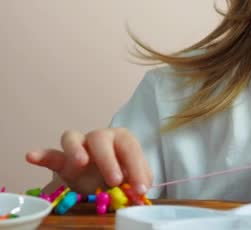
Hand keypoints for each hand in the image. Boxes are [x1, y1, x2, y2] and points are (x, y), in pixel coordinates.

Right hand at [26, 128, 151, 194]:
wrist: (104, 178)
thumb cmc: (123, 173)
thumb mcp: (135, 178)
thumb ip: (139, 181)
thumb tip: (139, 192)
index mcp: (122, 139)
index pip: (130, 148)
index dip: (136, 168)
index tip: (139, 188)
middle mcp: (100, 137)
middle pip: (100, 138)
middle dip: (108, 160)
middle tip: (115, 181)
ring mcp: (79, 146)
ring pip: (72, 138)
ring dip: (75, 149)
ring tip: (80, 162)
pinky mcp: (62, 160)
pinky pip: (50, 154)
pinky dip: (41, 155)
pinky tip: (32, 156)